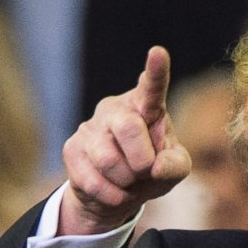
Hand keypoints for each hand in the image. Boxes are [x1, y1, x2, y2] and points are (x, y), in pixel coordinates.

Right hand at [60, 47, 191, 236]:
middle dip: (141, 161)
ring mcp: (91, 126)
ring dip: (125, 181)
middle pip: (128, 128)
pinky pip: (93, 180)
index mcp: (146, 106)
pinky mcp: (72, 148)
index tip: (158, 52)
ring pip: (108, 160)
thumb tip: (156, 166)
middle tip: (145, 171)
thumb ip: (175, 165)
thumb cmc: (151, 172)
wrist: (117, 195)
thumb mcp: (174, 170)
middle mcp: (116, 109)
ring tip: (127, 180)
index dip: (156, 71)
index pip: (152, 87)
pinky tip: (113, 190)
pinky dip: (111, 195)